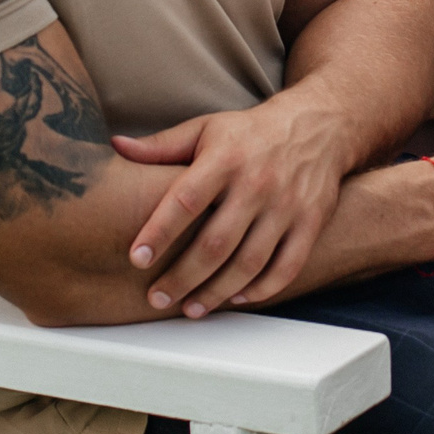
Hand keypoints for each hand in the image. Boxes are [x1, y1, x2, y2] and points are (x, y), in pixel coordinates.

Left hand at [112, 95, 351, 316]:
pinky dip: (261, 289)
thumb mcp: (206, 128)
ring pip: (249, 263)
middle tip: (156, 298)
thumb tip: (114, 146)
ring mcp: (287, 206)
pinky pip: (286, 267)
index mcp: (225, 158)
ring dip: (218, 292)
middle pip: (216, 243)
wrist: (319, 125)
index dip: (160, 232)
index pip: (186, 200)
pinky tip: (237, 298)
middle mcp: (257, 183)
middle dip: (183, 277)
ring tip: (191, 308)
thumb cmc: (250, 132)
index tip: (137, 259)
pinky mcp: (311, 222)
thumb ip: (161, 145)